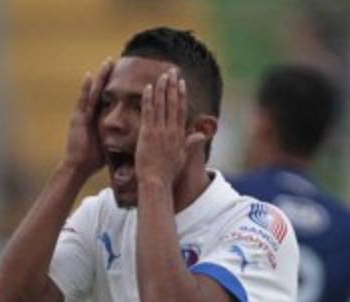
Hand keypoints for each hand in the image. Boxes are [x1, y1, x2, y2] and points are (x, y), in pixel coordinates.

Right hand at [62, 58, 113, 177]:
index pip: (108, 99)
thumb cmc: (94, 159)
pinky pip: (83, 100)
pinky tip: (89, 75)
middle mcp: (90, 114)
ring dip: (99, 76)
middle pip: (101, 91)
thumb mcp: (110, 144)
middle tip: (115, 60)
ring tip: (107, 62)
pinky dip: (86, 88)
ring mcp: (83, 114)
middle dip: (107, 76)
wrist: (78, 167)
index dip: (115, 86)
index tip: (124, 74)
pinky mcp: (78, 118)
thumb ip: (118, 137)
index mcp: (98, 119)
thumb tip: (135, 139)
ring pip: (94, 91)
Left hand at [135, 68, 206, 187]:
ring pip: (161, 105)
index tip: (181, 82)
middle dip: (172, 86)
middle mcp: (171, 130)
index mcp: (179, 135)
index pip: (181, 110)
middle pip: (172, 103)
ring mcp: (159, 131)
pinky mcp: (148, 133)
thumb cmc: (168, 172)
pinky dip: (149, 99)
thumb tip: (201, 134)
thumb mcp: (182, 156)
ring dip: (161, 88)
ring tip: (162, 75)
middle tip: (172, 71)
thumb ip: (191, 142)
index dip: (181, 95)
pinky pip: (148, 112)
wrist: (156, 181)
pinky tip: (148, 88)